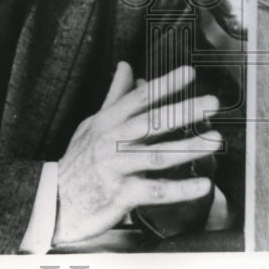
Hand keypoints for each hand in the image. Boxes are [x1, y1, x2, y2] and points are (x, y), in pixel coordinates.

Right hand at [53, 62, 220, 246]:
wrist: (54, 202)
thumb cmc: (79, 160)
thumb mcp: (93, 123)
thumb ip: (115, 96)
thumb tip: (127, 66)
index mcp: (108, 121)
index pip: (140, 98)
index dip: (165, 84)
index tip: (190, 72)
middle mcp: (112, 142)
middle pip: (152, 122)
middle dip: (183, 111)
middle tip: (212, 103)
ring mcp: (117, 168)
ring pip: (157, 155)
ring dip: (188, 148)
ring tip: (215, 141)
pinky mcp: (121, 195)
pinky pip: (156, 191)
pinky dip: (181, 189)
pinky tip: (203, 185)